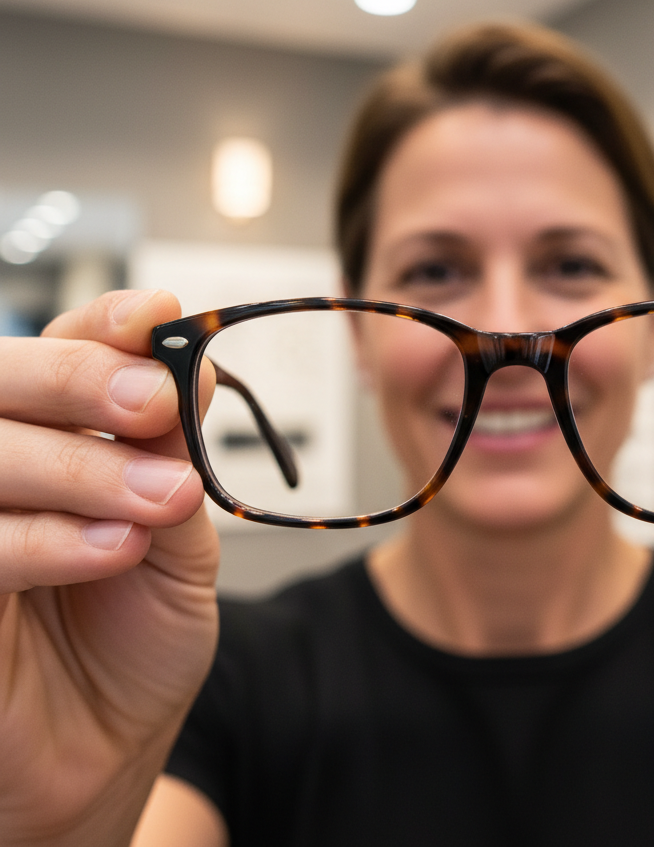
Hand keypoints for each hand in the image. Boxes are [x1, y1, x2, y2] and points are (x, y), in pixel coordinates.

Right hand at [0, 290, 217, 846]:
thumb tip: (190, 365)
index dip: (101, 325)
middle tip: (152, 403)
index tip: (160, 320)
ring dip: (79, 467)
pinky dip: (43, 537)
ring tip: (161, 499)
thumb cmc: (134, 639)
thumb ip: (172, 457)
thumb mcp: (178, 537)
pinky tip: (113, 549)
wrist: (104, 753)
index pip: (59, 345)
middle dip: (77, 377)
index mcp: (55, 439)